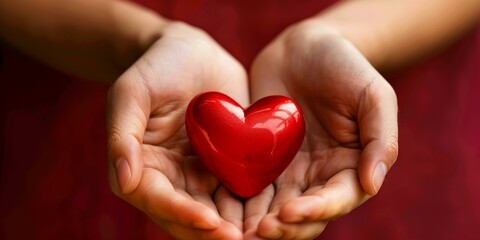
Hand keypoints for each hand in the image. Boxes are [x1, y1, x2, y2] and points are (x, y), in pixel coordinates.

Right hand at [106, 22, 247, 238]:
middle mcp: (171, 181)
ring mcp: (200, 175)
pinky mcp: (226, 165)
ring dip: (237, 227)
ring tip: (264, 233)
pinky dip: (253, 206)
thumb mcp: (132, 92)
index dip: (183, 214)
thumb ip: (123, 134)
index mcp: (141, 170)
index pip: (160, 201)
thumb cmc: (154, 67)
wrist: (190, 51)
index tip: (210, 223)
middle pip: (190, 217)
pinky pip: (240, 191)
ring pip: (218, 212)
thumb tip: (124, 181)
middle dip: (214, 232)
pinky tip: (275, 212)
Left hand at [244, 21, 398, 238]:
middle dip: (282, 228)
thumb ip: (381, 139)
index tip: (288, 212)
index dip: (314, 211)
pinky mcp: (260, 161)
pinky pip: (249, 185)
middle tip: (257, 232)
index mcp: (349, 168)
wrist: (304, 47)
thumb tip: (372, 184)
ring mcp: (287, 171)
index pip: (336, 200)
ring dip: (256, 224)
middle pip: (302, 216)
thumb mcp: (374, 95)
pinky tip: (219, 209)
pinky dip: (237, 201)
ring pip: (272, 208)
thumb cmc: (346, 67)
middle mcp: (318, 178)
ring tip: (236, 232)